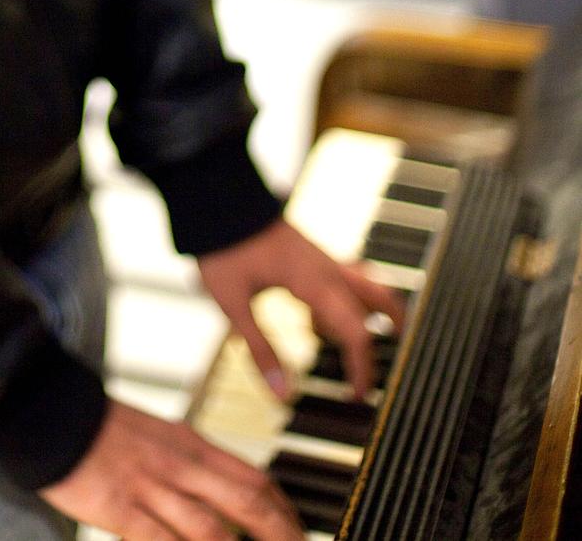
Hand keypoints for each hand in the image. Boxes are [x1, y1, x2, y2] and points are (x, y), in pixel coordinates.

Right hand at [41, 399, 302, 540]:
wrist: (51, 409)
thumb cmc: (101, 430)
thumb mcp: (158, 438)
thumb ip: (190, 467)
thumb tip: (221, 499)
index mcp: (191, 443)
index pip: (255, 478)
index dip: (286, 512)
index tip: (298, 532)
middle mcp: (181, 465)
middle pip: (248, 504)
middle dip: (282, 536)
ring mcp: (153, 488)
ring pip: (214, 531)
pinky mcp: (122, 509)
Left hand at [198, 218, 405, 401]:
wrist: (218, 198)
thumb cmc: (224, 249)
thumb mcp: (234, 305)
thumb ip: (259, 349)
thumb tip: (283, 395)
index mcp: (314, 282)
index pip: (356, 331)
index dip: (362, 368)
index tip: (358, 397)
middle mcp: (325, 268)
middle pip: (374, 305)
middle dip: (378, 342)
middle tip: (369, 377)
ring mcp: (319, 257)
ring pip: (365, 285)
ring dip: (371, 314)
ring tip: (354, 347)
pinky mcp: (308, 252)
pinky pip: (342, 278)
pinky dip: (343, 303)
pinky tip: (314, 322)